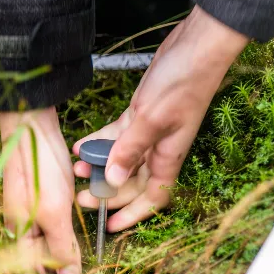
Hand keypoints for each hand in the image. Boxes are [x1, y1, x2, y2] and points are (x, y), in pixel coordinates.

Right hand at [0, 107, 80, 273]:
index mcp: (20, 232)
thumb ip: (60, 247)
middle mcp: (23, 222)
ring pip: (46, 240)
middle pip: (36, 259)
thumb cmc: (38, 168)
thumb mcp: (53, 212)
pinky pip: (53, 219)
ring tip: (68, 273)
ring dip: (59, 255)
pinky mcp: (43, 191)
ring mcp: (32, 206)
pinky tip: (70, 234)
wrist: (31, 126)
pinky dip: (63, 230)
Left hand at [73, 6, 248, 231]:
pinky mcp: (139, 113)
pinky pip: (116, 136)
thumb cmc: (184, 81)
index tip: (110, 227)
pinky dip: (100, 141)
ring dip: (99, 165)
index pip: (152, 197)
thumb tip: (112, 181)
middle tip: (81, 197)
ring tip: (77, 168)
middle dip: (107, 193)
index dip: (132, 214)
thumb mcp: (152, 118)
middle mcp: (159, 148)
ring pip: (120, 159)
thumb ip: (130, 149)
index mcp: (169, 156)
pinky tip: (80, 145)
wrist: (196, 46)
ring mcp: (149, 131)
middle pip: (131, 182)